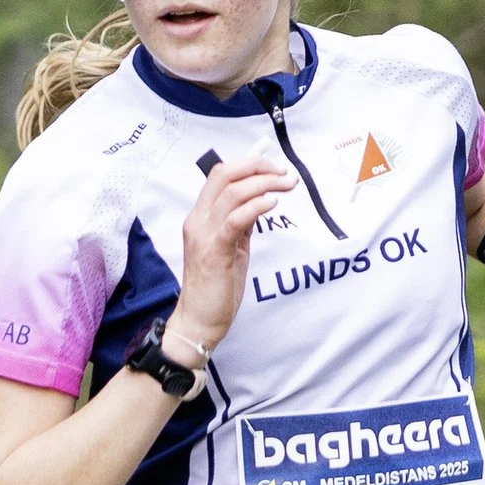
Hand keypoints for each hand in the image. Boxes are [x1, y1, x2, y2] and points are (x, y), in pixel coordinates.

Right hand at [169, 154, 297, 357]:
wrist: (200, 319)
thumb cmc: (215, 287)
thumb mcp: (231, 247)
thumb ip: (241, 224)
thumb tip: (259, 202)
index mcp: (200, 217)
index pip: (220, 175)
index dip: (249, 165)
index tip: (274, 169)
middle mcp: (198, 220)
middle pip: (224, 175)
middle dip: (258, 167)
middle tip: (284, 173)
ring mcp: (204, 234)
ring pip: (232, 192)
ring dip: (264, 184)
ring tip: (286, 185)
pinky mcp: (215, 251)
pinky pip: (235, 219)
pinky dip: (256, 206)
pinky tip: (272, 204)